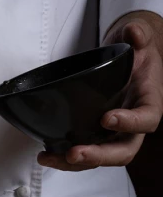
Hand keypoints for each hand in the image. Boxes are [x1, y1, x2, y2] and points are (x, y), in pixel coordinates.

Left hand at [38, 11, 162, 170]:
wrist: (127, 56)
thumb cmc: (135, 49)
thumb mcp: (138, 35)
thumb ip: (138, 33)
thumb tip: (134, 34)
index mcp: (149, 100)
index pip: (148, 119)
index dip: (130, 123)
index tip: (106, 118)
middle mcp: (133, 123)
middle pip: (124, 150)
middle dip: (99, 155)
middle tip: (74, 153)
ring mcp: (114, 132)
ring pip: (101, 157)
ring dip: (76, 162)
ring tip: (49, 158)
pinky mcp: (96, 133)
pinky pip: (85, 150)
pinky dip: (65, 156)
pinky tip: (46, 154)